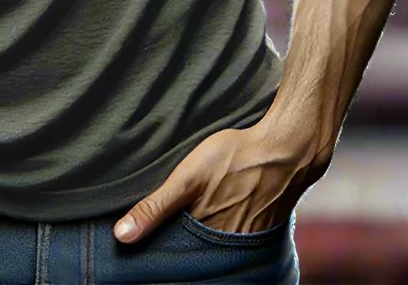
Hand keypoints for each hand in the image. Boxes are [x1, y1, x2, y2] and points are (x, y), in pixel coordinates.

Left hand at [112, 116, 332, 242]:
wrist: (286, 149)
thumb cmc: (235, 157)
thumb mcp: (187, 178)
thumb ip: (155, 207)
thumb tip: (121, 237)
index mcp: (206, 237)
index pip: (176, 260)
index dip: (161, 256)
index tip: (145, 258)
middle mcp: (227, 247)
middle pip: (197, 259)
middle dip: (181, 254)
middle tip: (166, 243)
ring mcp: (246, 240)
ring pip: (215, 253)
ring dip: (201, 247)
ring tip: (190, 232)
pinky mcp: (260, 230)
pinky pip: (235, 244)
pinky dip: (221, 240)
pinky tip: (216, 223)